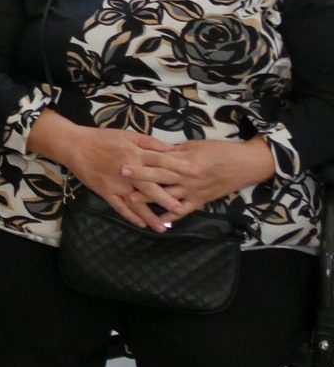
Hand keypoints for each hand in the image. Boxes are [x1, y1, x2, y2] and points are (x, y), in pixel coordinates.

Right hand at [30, 117, 176, 231]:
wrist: (74, 146)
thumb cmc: (102, 138)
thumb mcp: (127, 135)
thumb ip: (149, 143)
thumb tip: (170, 149)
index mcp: (135, 155)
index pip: (161, 162)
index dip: (179, 167)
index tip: (196, 173)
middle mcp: (128, 171)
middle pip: (151, 186)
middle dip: (166, 198)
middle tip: (182, 208)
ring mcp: (116, 184)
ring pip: (136, 202)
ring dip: (149, 215)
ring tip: (163, 227)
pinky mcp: (105, 191)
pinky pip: (119, 206)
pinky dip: (129, 215)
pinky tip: (141, 224)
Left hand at [126, 137, 275, 219]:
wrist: (246, 164)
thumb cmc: (220, 151)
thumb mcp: (195, 145)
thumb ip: (174, 150)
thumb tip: (154, 151)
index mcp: (187, 159)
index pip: (160, 159)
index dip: (142, 160)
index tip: (125, 158)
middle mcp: (189, 176)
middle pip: (161, 175)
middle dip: (141, 176)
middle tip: (121, 175)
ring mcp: (195, 190)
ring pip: (169, 194)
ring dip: (150, 198)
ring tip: (131, 200)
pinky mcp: (201, 201)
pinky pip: (185, 210)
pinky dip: (172, 216)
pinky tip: (159, 221)